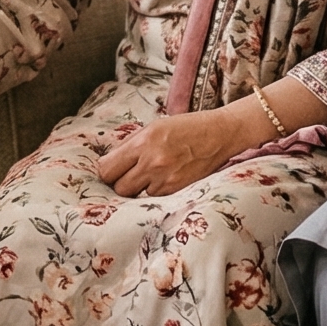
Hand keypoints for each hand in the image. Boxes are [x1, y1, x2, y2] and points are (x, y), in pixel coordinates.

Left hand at [94, 106, 258, 197]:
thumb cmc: (186, 127)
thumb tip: (109, 162)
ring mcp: (166, 179)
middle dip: (120, 183)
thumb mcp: (154, 127)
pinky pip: (156, 198)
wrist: (219, 134)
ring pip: (137, 196)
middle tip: (128, 175)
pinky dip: (156, 192)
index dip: (107, 171)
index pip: (107, 169)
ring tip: (151, 175)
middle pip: (119, 188)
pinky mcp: (179, 191)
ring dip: (139, 189)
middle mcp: (152, 162)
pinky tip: (164, 179)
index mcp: (143, 142)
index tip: (111, 169)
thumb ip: (131, 145)